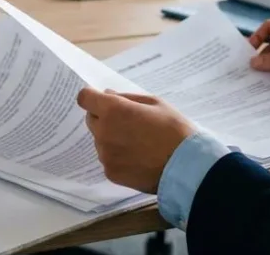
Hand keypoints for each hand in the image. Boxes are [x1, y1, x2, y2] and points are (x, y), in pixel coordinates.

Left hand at [77, 88, 195, 193]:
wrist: (185, 166)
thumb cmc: (173, 129)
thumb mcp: (155, 103)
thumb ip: (127, 98)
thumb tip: (107, 95)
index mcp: (113, 110)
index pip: (85, 98)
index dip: (92, 96)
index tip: (102, 99)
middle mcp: (103, 132)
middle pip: (91, 119)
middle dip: (104, 116)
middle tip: (128, 121)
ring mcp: (105, 155)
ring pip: (100, 140)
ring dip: (111, 137)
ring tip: (137, 142)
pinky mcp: (110, 173)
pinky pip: (108, 159)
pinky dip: (117, 156)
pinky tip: (137, 157)